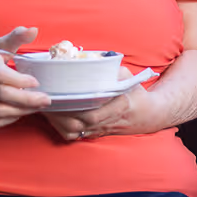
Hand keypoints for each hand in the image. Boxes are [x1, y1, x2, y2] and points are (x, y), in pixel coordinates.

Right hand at [0, 26, 50, 127]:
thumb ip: (17, 36)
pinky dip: (9, 119)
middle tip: (46, 99)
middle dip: (27, 99)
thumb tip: (33, 30)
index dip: (19, 80)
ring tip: (38, 106)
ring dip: (21, 111)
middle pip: (2, 94)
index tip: (36, 81)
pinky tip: (22, 112)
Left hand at [45, 66, 167, 142]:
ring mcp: (101, 130)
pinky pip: (76, 136)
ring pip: (76, 132)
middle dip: (62, 115)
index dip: (76, 109)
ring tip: (48, 109)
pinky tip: (55, 118)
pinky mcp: (96, 134)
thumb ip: (113, 69)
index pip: (94, 114)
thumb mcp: (128, 78)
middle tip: (49, 102)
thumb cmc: (136, 94)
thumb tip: (95, 59)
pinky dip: (63, 129)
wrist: (148, 116)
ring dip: (60, 122)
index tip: (62, 98)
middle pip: (80, 124)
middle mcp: (109, 121)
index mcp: (120, 106)